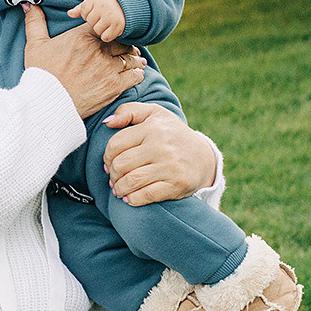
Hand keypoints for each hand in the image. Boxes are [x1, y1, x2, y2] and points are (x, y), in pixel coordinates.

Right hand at [21, 3, 141, 117]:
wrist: (46, 104)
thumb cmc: (40, 74)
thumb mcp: (35, 45)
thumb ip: (35, 22)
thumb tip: (29, 4)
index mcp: (82, 37)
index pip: (105, 25)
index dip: (109, 28)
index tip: (109, 33)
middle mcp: (98, 50)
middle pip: (122, 41)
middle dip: (124, 44)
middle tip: (125, 48)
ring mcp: (108, 69)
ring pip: (131, 57)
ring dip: (133, 58)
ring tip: (133, 60)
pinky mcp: (114, 86)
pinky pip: (135, 75)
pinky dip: (137, 73)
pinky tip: (134, 73)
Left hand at [68, 0, 126, 41]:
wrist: (128, 6)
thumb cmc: (107, 4)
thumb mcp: (94, 2)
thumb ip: (80, 8)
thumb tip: (69, 14)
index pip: (84, 12)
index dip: (90, 14)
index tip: (98, 10)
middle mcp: (103, 6)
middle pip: (90, 21)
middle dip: (96, 21)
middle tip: (105, 17)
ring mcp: (110, 16)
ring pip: (97, 30)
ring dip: (102, 29)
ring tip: (108, 22)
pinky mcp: (117, 26)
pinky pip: (105, 37)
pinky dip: (108, 36)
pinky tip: (112, 29)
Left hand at [103, 103, 217, 204]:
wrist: (204, 157)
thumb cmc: (172, 134)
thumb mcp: (154, 114)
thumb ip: (129, 111)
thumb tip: (107, 123)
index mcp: (152, 128)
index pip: (116, 145)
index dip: (107, 157)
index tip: (108, 163)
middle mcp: (161, 146)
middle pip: (121, 165)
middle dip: (112, 175)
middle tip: (113, 178)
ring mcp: (170, 166)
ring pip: (131, 181)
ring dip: (119, 188)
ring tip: (118, 189)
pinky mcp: (177, 184)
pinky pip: (146, 195)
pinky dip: (132, 199)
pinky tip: (129, 198)